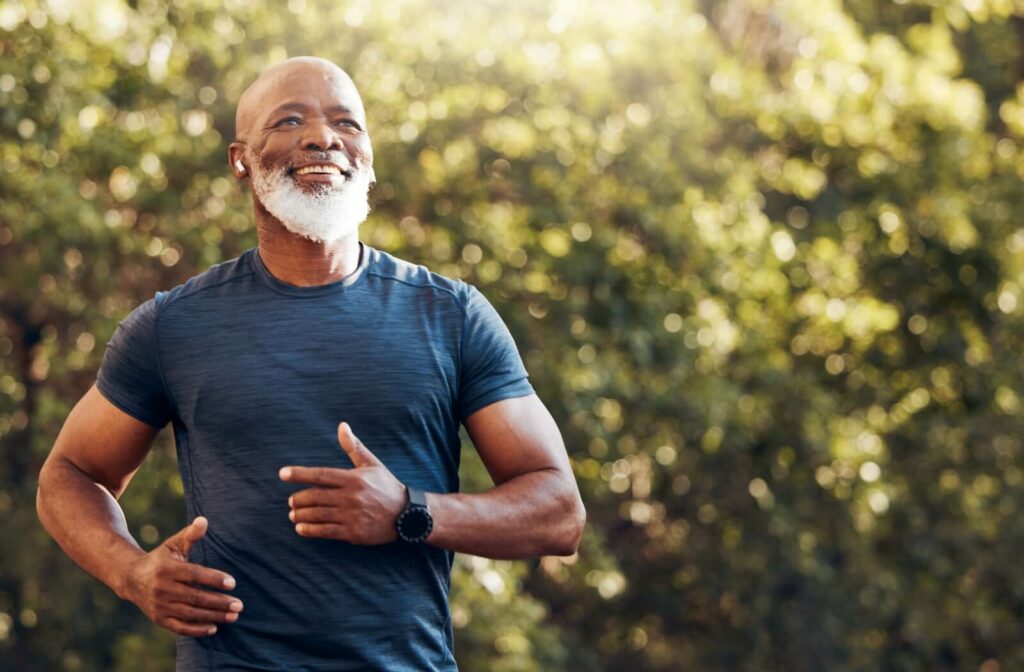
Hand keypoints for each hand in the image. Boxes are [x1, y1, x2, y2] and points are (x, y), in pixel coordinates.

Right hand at [121, 516, 242, 636]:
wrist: (132, 578)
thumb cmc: (161, 559)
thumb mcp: (173, 544)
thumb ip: (191, 534)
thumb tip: (204, 520)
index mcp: (167, 569)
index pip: (194, 575)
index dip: (213, 579)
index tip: (232, 583)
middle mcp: (162, 589)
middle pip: (194, 597)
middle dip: (219, 602)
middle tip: (239, 605)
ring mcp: (160, 605)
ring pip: (189, 614)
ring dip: (213, 616)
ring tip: (233, 616)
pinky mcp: (159, 619)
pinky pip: (179, 627)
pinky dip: (196, 630)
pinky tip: (214, 628)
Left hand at [280, 422, 406, 544]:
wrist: (406, 515)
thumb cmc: (386, 486)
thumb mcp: (372, 464)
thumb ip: (354, 447)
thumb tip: (342, 426)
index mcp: (353, 478)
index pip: (320, 475)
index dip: (299, 474)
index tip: (282, 474)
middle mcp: (350, 497)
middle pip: (314, 496)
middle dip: (298, 499)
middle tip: (291, 500)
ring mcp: (351, 515)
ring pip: (317, 515)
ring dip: (300, 514)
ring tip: (293, 514)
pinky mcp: (352, 533)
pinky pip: (325, 531)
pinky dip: (309, 529)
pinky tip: (300, 528)